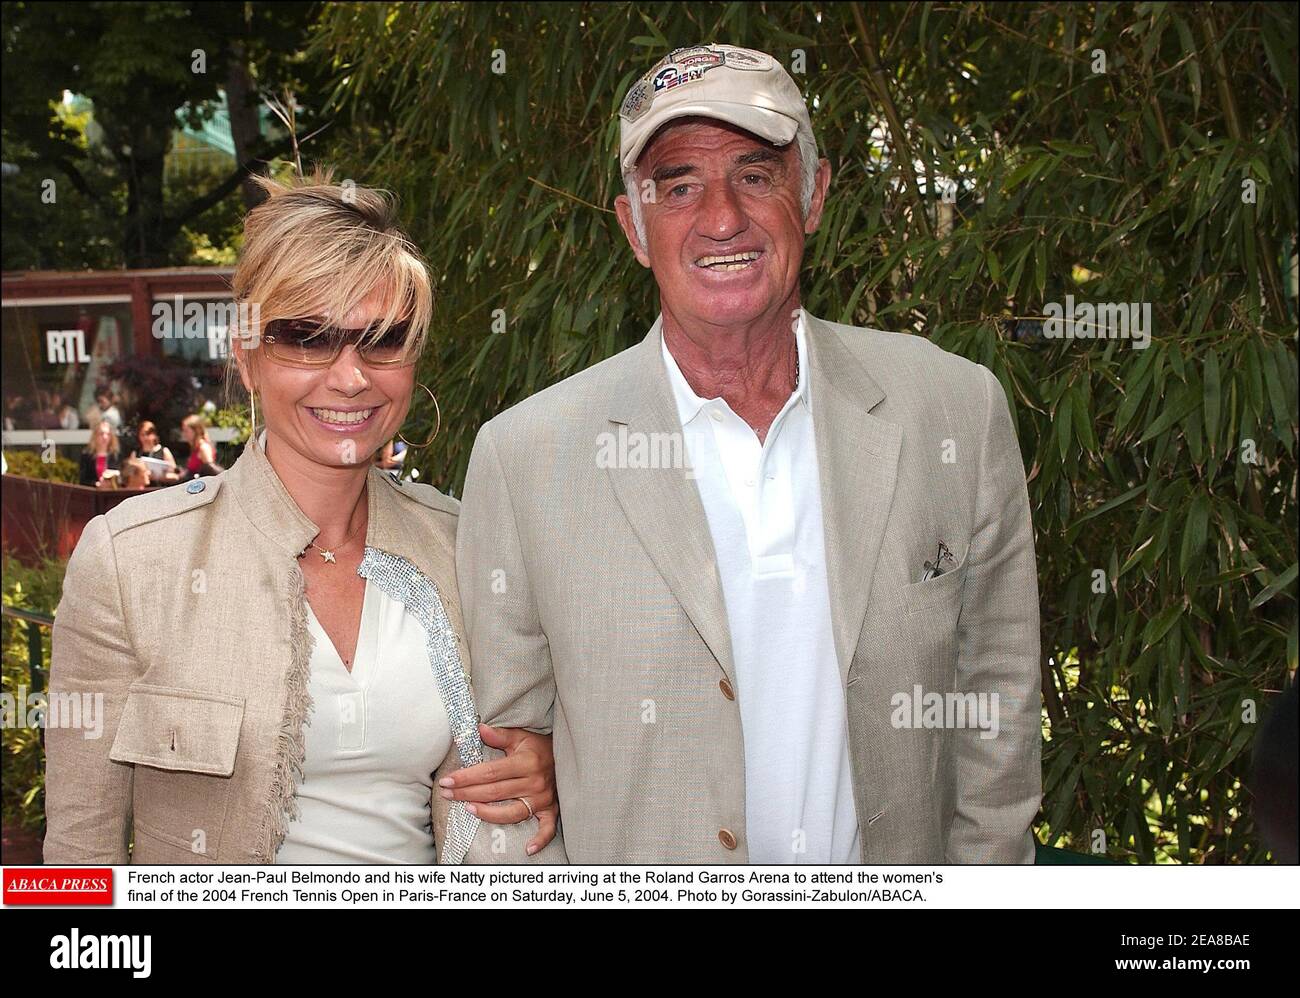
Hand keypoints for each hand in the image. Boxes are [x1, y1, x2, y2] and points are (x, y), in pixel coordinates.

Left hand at [438, 724, 557, 854]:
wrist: (569, 755)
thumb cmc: (540, 746)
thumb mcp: (522, 736)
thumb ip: (500, 735)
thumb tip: (478, 728)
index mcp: (525, 762)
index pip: (490, 772)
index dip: (466, 777)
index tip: (448, 780)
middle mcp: (534, 782)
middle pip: (495, 792)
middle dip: (467, 793)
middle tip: (446, 793)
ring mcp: (543, 798)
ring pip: (512, 812)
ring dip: (489, 814)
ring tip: (468, 809)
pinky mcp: (551, 810)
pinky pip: (548, 829)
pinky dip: (540, 840)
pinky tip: (528, 849)